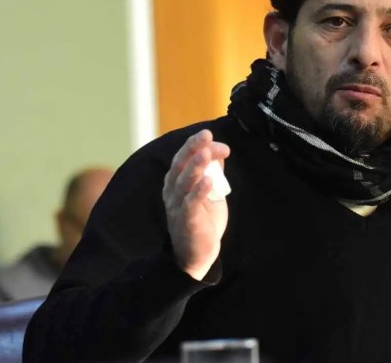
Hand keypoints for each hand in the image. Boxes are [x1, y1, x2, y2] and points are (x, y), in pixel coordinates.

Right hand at [163, 129, 230, 280]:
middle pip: (179, 165)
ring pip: (184, 182)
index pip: (183, 157)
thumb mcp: (209, 191)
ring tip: (207, 153)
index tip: (211, 135)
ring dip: (196, 166)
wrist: (197, 254)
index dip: (195, 145)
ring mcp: (178, 207)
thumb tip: (218, 150)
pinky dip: (199, 191)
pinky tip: (209, 181)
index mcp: (175, 182)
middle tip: (206, 135)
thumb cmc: (202, 220)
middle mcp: (172, 192)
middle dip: (192, 148)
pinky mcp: (187, 221)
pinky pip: (191, 204)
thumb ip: (212, 172)